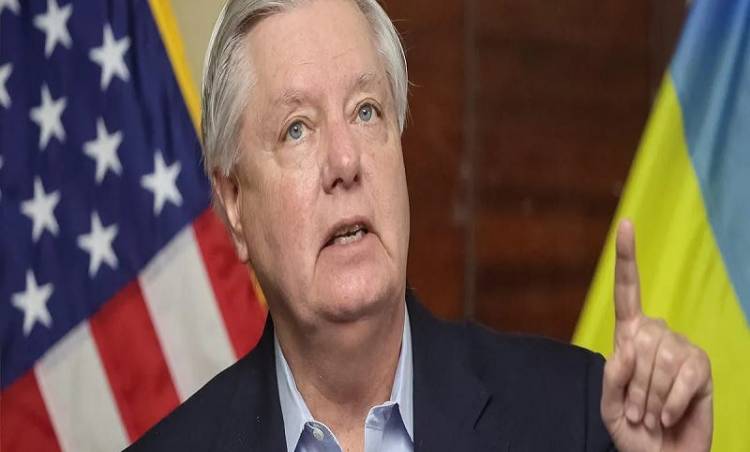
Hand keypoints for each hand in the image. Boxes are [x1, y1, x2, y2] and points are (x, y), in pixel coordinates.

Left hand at [601, 220, 712, 451]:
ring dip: (650, 395)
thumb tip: (626, 348)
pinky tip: (667, 416)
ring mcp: (682, 350)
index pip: (627, 292)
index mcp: (629, 337)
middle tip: (637, 410)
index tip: (627, 225)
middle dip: (634, 383)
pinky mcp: (702, 369)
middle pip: (641, 338)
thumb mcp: (609, 406)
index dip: (627, 259)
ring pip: (660, 357)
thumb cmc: (632, 430)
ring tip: (651, 414)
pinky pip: (684, 375)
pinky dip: (670, 401)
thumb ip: (612, 376)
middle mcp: (657, 336)